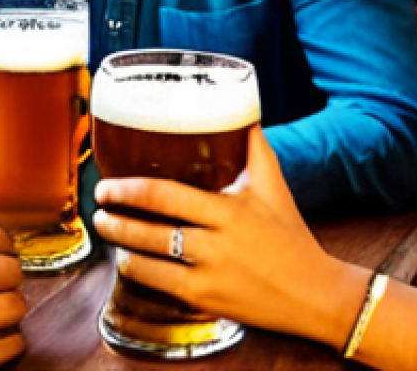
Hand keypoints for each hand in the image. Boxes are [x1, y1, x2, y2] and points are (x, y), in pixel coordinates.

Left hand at [93, 126, 368, 348]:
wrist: (317, 295)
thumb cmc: (292, 237)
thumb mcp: (273, 187)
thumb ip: (254, 148)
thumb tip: (243, 113)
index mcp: (228, 211)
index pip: (166, 195)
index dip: (130, 189)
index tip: (109, 185)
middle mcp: (215, 244)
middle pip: (152, 228)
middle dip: (117, 216)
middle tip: (99, 205)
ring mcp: (210, 276)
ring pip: (151, 259)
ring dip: (121, 243)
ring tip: (105, 229)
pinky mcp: (209, 302)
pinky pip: (162, 286)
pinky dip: (139, 273)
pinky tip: (127, 262)